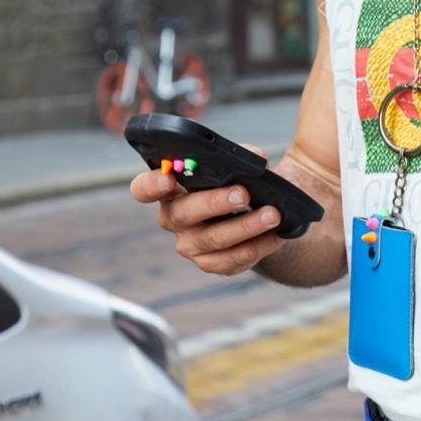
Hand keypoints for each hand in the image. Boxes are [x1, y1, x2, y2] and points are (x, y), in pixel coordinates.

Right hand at [129, 152, 285, 275]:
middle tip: (242, 193)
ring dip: (246, 226)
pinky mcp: (213, 263)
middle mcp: (175, 218)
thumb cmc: (244, 183)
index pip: (144, 188)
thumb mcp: (243, 165)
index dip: (151, 185)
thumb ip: (243, 156)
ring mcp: (192, 244)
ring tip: (272, 215)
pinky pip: (233, 259)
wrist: (265, 215)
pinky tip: (276, 235)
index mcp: (172, 189)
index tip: (168, 178)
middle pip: (183, 214)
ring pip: (214, 238)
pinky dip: (259, 245)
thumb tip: (252, 160)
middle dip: (214, 203)